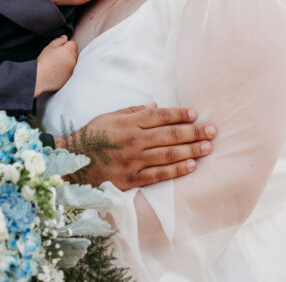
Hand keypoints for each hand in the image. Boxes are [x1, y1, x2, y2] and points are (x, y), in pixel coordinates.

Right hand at [33, 35, 78, 96]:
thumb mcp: (50, 47)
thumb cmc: (44, 62)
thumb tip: (64, 38)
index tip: (59, 48)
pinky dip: (66, 69)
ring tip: (56, 63)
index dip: (66, 44)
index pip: (73, 44)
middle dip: (68, 52)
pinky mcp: (70, 76)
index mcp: (69, 51)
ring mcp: (72, 69)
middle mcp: (73, 60)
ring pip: (73, 61)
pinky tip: (57, 69)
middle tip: (57, 55)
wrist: (41, 77)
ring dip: (67, 60)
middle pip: (74, 53)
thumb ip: (59, 40)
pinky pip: (70, 70)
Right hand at [58, 103, 214, 189]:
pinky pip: (159, 175)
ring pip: (169, 154)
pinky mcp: (132, 179)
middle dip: (194, 132)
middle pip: (170, 135)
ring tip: (208, 147)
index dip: (180, 114)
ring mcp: (134, 161)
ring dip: (191, 150)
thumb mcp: (109, 116)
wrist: (73, 162)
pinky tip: (191, 166)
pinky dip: (176, 170)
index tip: (195, 114)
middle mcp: (134, 140)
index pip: (161, 116)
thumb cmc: (92, 136)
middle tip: (212, 131)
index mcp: (129, 123)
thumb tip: (155, 106)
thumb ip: (133, 111)